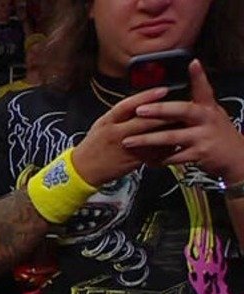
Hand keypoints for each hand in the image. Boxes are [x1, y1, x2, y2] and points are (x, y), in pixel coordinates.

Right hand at [70, 84, 174, 185]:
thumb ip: (121, 115)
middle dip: (166, 113)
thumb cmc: (94, 146)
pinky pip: (154, 152)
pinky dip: (167, 146)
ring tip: (185, 122)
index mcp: (107, 122)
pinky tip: (176, 141)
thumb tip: (144, 102)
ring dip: (170, 129)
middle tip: (184, 105)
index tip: (163, 90)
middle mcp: (117, 134)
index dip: (146, 97)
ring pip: (153, 137)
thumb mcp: (102, 125)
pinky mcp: (133, 161)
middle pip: (144, 121)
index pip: (127, 105)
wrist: (83, 171)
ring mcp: (126, 148)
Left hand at [124, 61, 243, 184]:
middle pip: (182, 111)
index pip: (203, 88)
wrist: (236, 157)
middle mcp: (206, 119)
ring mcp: (203, 137)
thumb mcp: (212, 113)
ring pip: (172, 137)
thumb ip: (198, 100)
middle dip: (159, 110)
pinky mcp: (199, 154)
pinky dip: (158, 159)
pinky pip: (174, 157)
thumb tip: (188, 77)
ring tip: (128, 141)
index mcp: (208, 107)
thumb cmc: (217, 134)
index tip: (192, 63)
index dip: (198, 75)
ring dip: (148, 140)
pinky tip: (145, 160)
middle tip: (139, 110)